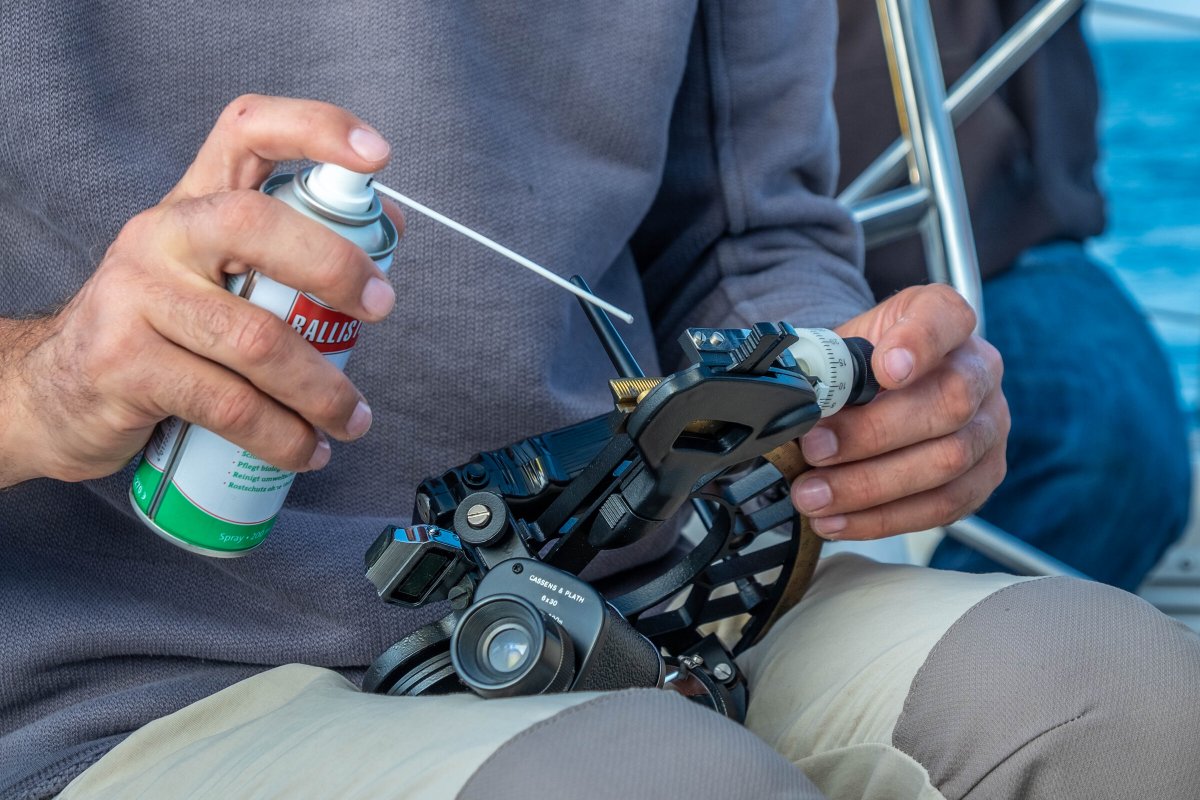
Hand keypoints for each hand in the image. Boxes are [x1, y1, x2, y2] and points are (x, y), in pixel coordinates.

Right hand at [0, 95, 403, 486]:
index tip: (377, 155)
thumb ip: (290, 247)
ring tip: (353, 419)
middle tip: (380, 309)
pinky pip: (228, 404)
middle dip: (334, 267)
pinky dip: (282, 436)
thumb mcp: (218, 273)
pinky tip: (307, 451)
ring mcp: (135, 296)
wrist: (57, 390)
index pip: (249, 132)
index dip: (316, 129)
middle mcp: (161, 234)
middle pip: (256, 224)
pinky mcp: (124, 364)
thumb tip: (388, 224)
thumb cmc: (163, 328)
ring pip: (255, 338)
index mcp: (194, 202)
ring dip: (322, 389)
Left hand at [789, 284, 1008, 539]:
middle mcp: (979, 369)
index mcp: (945, 319)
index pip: (945, 318)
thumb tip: (793, 402)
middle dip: (873, 434)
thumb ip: (824, 365)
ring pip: (947, 461)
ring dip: (870, 486)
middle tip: (815, 450)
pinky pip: (942, 505)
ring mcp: (989, 425)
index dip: (919, 343)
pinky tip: (838, 519)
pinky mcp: (983, 476)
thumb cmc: (860, 366)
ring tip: (814, 495)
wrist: (879, 391)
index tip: (884, 368)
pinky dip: (883, 518)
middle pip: (948, 402)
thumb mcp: (839, 347)